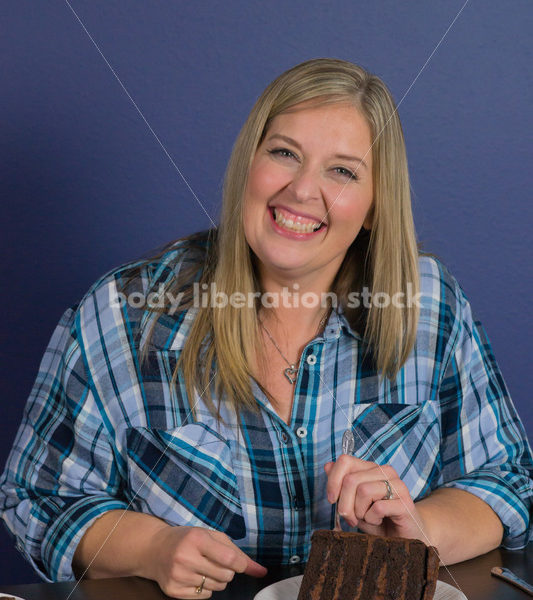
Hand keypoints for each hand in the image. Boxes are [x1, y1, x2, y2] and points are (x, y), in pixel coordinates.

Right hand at [142, 525, 266, 598]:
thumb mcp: (210, 535)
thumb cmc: (188, 539)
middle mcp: (186, 557)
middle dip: (227, 570)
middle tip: (215, 561)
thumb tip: (261, 571)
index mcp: (197, 538)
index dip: (242, 564)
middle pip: (226, 575)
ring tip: (204, 567)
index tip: (245, 566)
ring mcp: (178, 576)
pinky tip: (195, 576)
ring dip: (217, 579)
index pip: (229, 558)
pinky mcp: (173, 591)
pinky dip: (205, 588)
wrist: (154, 549)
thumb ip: (236, 552)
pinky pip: (204, 597)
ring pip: (217, 587)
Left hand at [324, 456, 428, 541]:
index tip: (332, 500)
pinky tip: (379, 521)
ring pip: (363, 491)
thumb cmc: (377, 519)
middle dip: (345, 504)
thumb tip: (328, 465)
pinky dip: (372, 519)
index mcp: (371, 468)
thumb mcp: (353, 502)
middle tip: (351, 518)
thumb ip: (341, 484)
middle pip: (351, 480)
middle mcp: (385, 471)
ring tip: (367, 518)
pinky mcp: (405, 502)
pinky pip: (378, 507)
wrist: (404, 538)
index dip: (333, 481)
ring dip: (359, 512)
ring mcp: (397, 485)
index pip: (345, 461)